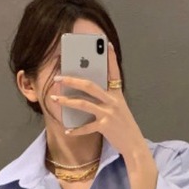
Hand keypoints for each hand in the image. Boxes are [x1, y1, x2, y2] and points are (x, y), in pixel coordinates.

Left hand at [51, 42, 146, 157]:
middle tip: (58, 77)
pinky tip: (67, 130)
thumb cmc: (124, 127)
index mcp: (118, 94)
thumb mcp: (119, 109)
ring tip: (54, 98)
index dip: (110, 57)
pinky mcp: (105, 126)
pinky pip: (86, 127)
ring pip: (84, 103)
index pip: (114, 72)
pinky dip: (76, 130)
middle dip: (72, 80)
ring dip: (67, 101)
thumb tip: (88, 94)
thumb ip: (107, 100)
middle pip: (90, 85)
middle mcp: (113, 101)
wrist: (134, 145)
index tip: (105, 43)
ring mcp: (109, 113)